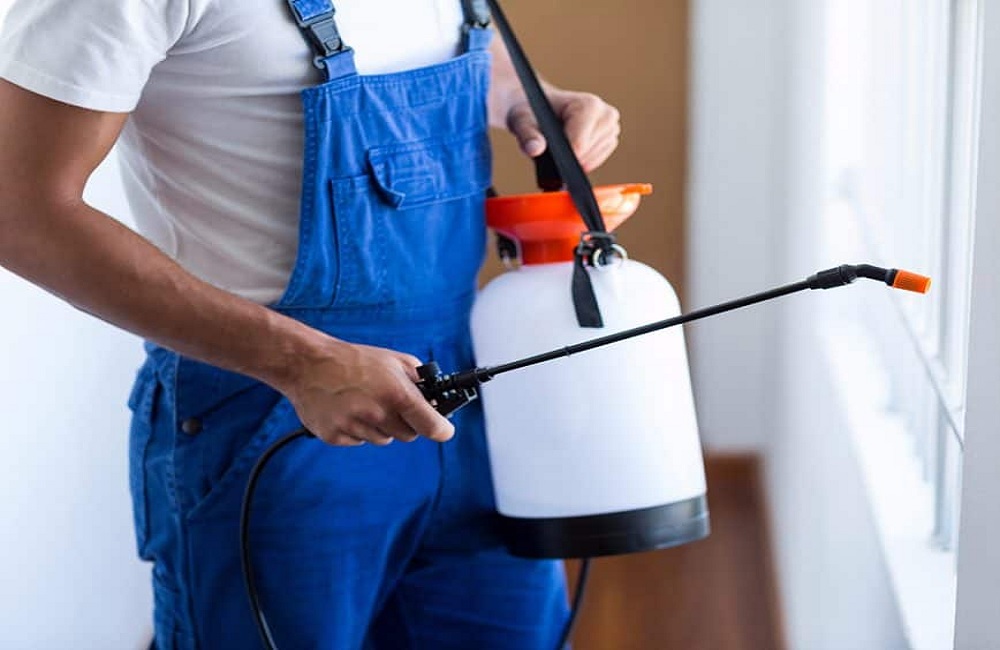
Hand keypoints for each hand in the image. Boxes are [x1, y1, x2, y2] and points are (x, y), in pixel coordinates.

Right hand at [279, 340, 454, 446]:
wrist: (308, 364)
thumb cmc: (353, 360)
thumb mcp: (394, 360)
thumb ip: (420, 380)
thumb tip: (436, 400)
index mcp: (395, 392)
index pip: (430, 425)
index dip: (441, 429)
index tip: (443, 430)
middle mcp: (376, 412)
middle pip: (407, 435)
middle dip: (406, 422)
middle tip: (392, 404)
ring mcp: (354, 427)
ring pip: (382, 439)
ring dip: (380, 426)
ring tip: (365, 402)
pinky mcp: (335, 437)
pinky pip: (359, 441)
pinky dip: (357, 430)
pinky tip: (348, 410)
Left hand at [505, 88, 621, 172]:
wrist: (539, 109)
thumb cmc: (531, 112)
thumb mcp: (522, 121)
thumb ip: (527, 135)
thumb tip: (535, 149)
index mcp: (589, 105)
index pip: (580, 146)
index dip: (562, 157)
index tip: (549, 156)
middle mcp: (606, 114)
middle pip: (587, 155)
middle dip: (567, 158)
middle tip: (551, 148)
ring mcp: (611, 127)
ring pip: (592, 160)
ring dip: (574, 161)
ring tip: (560, 146)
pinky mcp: (610, 139)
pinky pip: (596, 161)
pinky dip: (581, 162)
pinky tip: (569, 151)